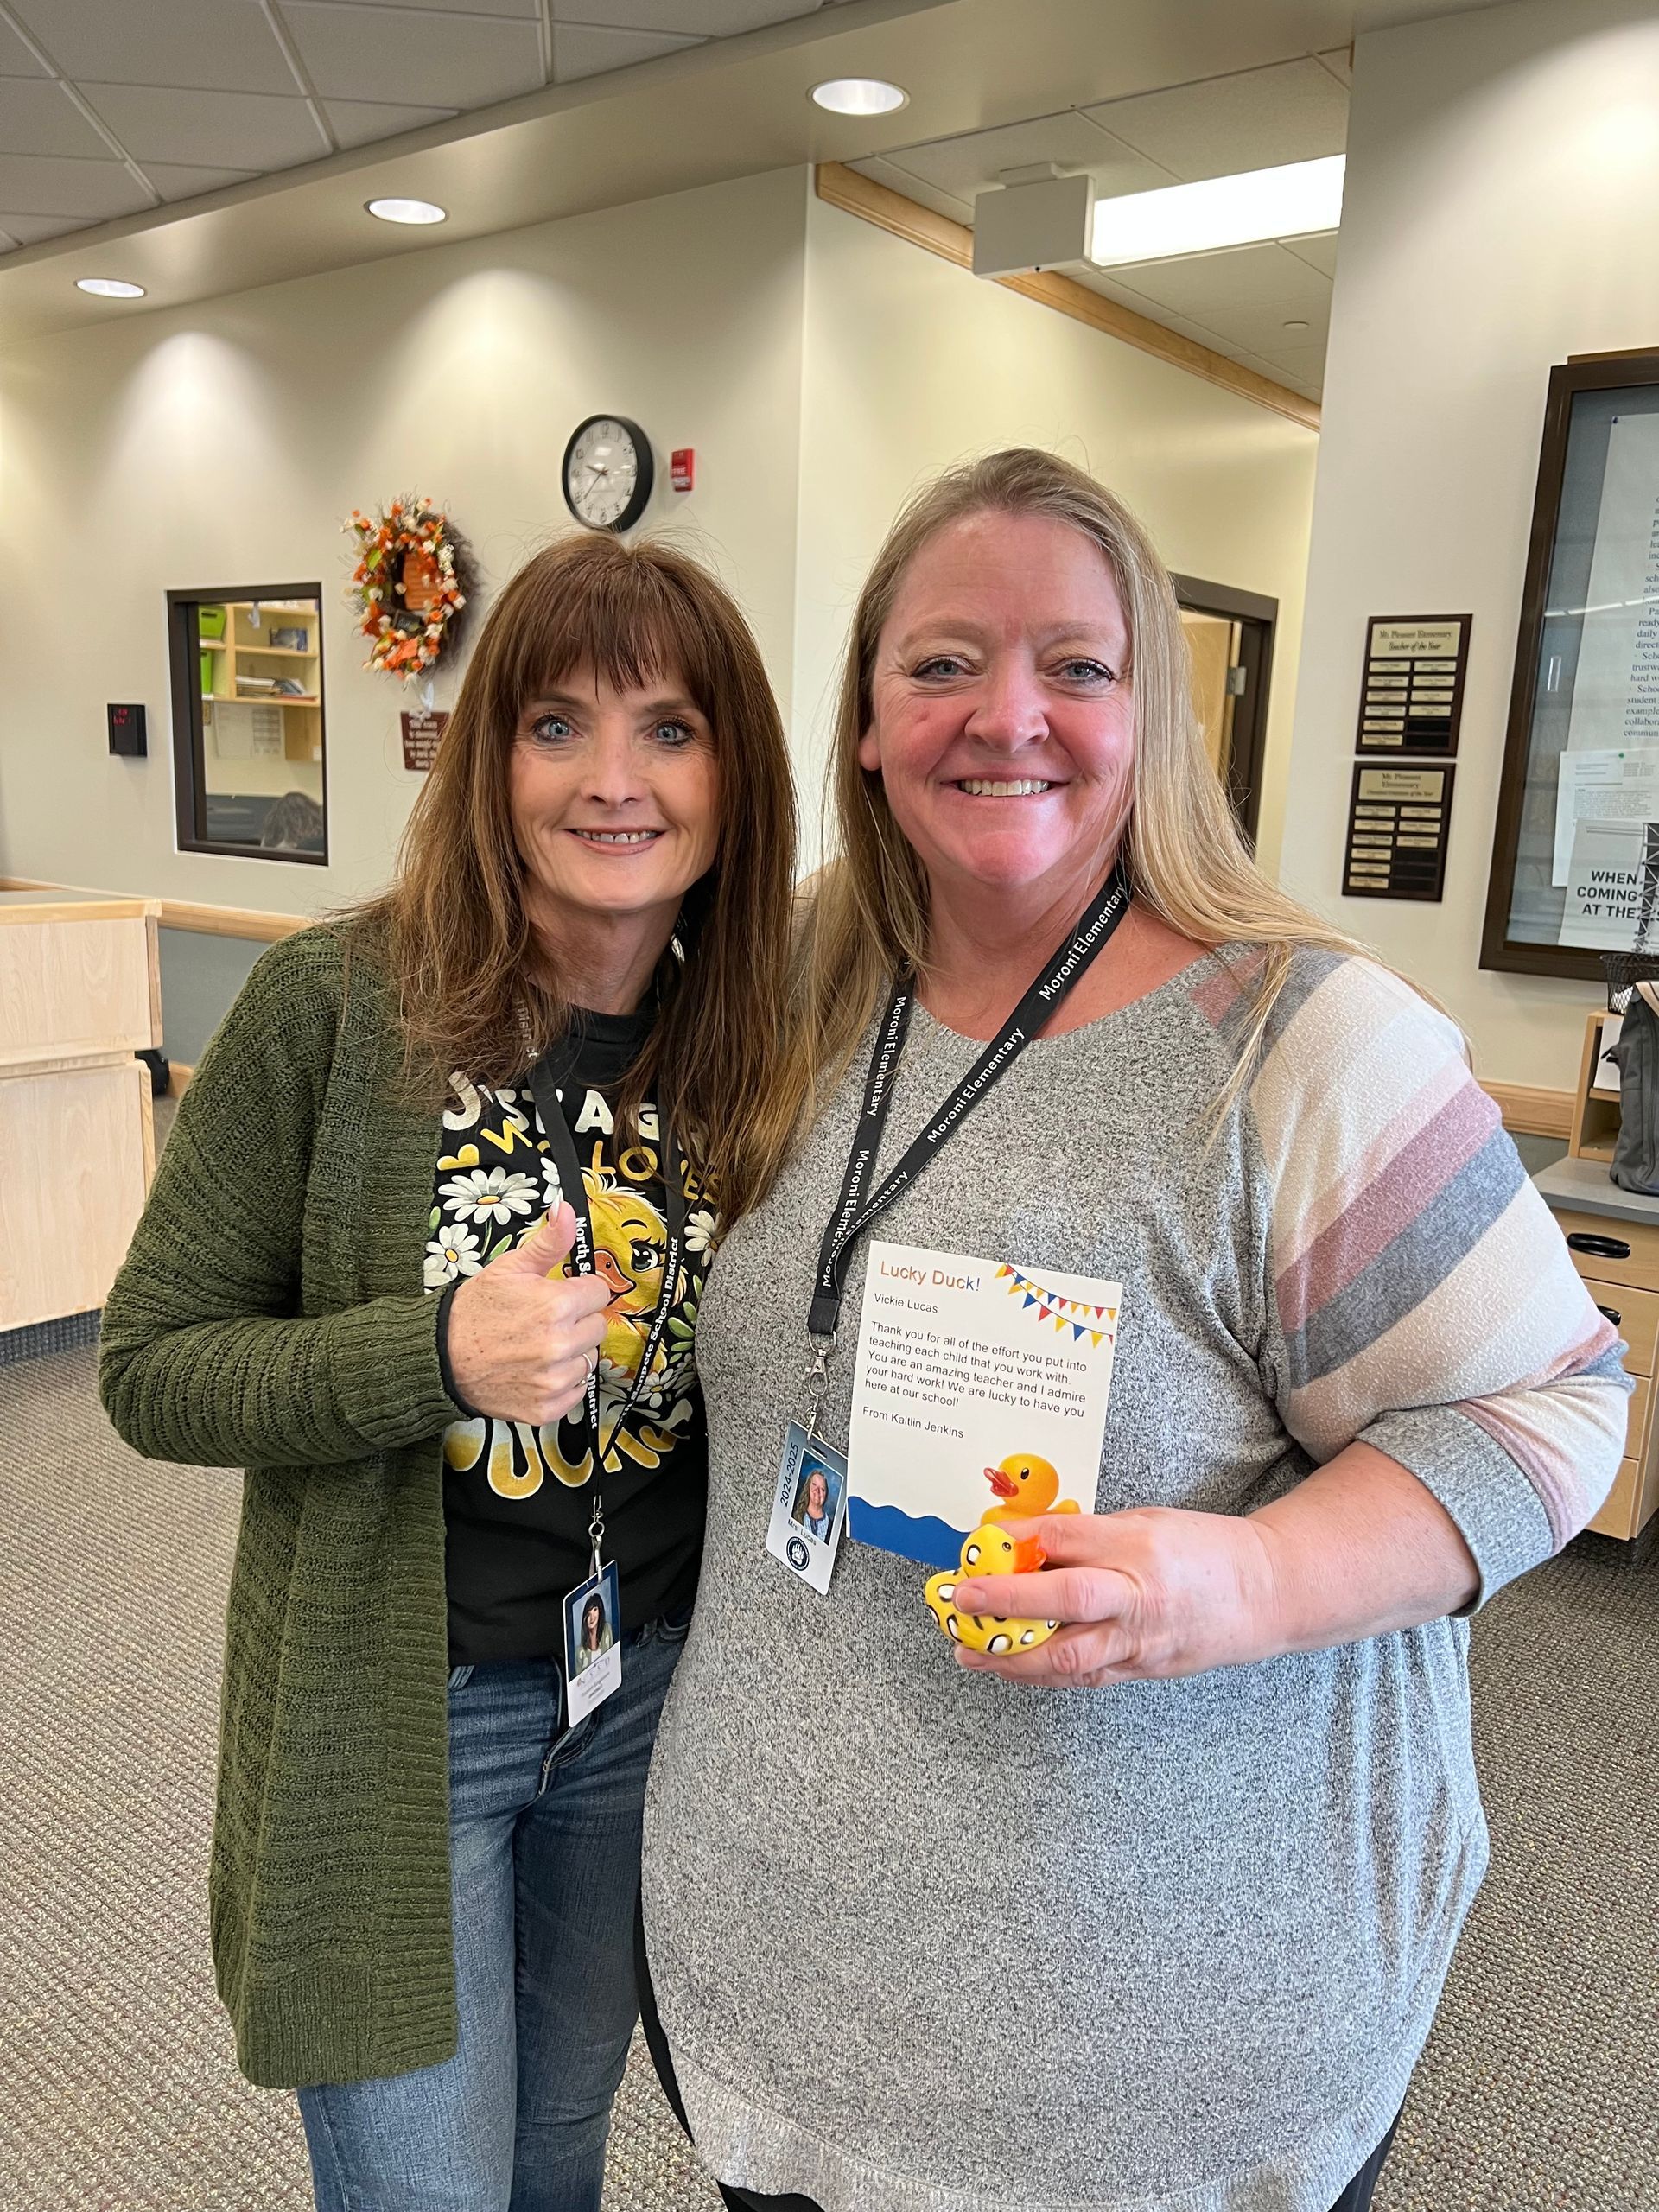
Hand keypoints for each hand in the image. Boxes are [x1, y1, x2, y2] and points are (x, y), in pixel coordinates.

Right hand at [445, 1203, 612, 1426]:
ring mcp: (554, 1379)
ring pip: (588, 1360)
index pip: (600, 1292)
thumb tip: (566, 1212)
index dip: (579, 1291)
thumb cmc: (473, 1312)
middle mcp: (560, 1345)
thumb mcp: (509, 1268)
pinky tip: (535, 1370)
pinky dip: (560, 1383)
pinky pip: (575, 1391)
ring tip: (537, 1346)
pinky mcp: (547, 1407)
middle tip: (546, 1322)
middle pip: (598, 1327)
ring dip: (571, 1353)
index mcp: (556, 1305)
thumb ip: (548, 1242)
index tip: (561, 1295)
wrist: (440, 1357)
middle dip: (577, 1321)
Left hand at [951, 1508, 1279, 1687]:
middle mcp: (1139, 1594)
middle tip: (963, 1600)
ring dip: (1013, 1657)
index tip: (981, 1540)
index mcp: (1140, 1545)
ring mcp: (1142, 1639)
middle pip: (1066, 1599)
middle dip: (1007, 1601)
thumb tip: (1023, 1544)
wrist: (1266, 1593)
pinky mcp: (1144, 1669)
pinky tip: (1011, 1667)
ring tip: (969, 1652)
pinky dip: (1044, 1674)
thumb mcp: (1146, 1522)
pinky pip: (1086, 1676)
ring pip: (1070, 1655)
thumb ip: (1088, 1535)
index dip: (1019, 1540)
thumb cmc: (1202, 1550)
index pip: (1068, 1539)